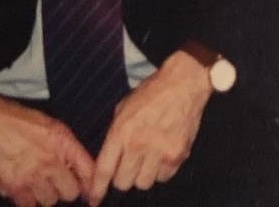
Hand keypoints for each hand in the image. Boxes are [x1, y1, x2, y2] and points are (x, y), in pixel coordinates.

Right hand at [0, 76, 93, 206]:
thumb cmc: (14, 119)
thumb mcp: (48, 124)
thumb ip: (66, 147)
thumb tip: (82, 171)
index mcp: (61, 140)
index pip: (88, 170)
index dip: (91, 184)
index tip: (90, 194)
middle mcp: (48, 160)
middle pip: (70, 192)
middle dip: (66, 188)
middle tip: (56, 181)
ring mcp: (29, 175)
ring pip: (50, 201)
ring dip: (46, 195)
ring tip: (37, 182)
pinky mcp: (11, 186)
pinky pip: (28, 205)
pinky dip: (27, 200)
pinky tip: (23, 188)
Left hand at [89, 50, 211, 203]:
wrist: (184, 83)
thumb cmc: (153, 92)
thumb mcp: (123, 108)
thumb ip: (115, 134)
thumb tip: (109, 158)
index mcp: (122, 131)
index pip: (104, 169)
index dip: (97, 188)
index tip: (94, 199)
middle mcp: (139, 144)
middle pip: (123, 182)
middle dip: (123, 176)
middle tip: (129, 165)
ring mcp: (159, 151)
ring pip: (143, 183)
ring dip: (142, 175)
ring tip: (148, 158)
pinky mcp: (177, 155)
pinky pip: (163, 177)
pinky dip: (161, 171)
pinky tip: (162, 154)